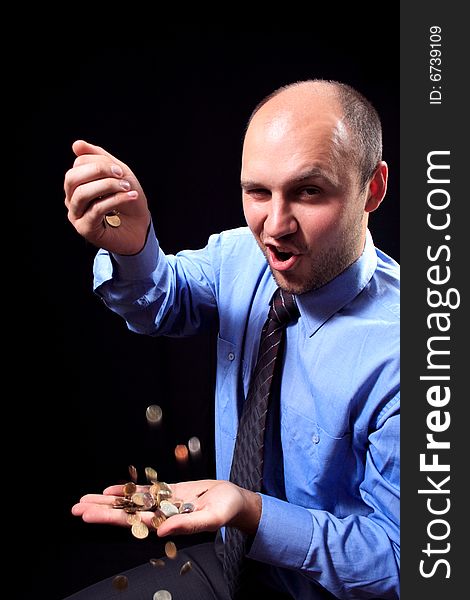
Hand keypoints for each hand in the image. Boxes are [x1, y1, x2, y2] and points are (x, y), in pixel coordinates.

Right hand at [64, 140, 150, 254]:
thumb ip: (99, 158)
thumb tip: (76, 144)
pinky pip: (96, 209)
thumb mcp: (118, 174)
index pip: (78, 165)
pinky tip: (131, 196)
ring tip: (127, 187)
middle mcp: (71, 200)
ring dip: (107, 186)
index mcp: (77, 185)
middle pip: (72, 178)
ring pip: (82, 194)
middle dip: (98, 171)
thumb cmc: (128, 202)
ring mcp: (76, 215)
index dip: (99, 163)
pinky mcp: (85, 229)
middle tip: (121, 174)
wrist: (140, 229)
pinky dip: (115, 199)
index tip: (120, 170)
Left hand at [71, 479, 261, 536]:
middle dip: (100, 511)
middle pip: (124, 513)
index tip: (89, 514)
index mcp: (167, 524)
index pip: (132, 522)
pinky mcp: (167, 493)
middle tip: (76, 509)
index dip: (111, 517)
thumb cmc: (225, 511)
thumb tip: (162, 531)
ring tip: (84, 500)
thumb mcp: (210, 518)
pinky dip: (126, 491)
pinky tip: (111, 490)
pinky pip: (143, 493)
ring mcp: (162, 503)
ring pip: (130, 503)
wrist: (233, 500)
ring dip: (108, 502)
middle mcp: (160, 515)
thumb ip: (187, 526)